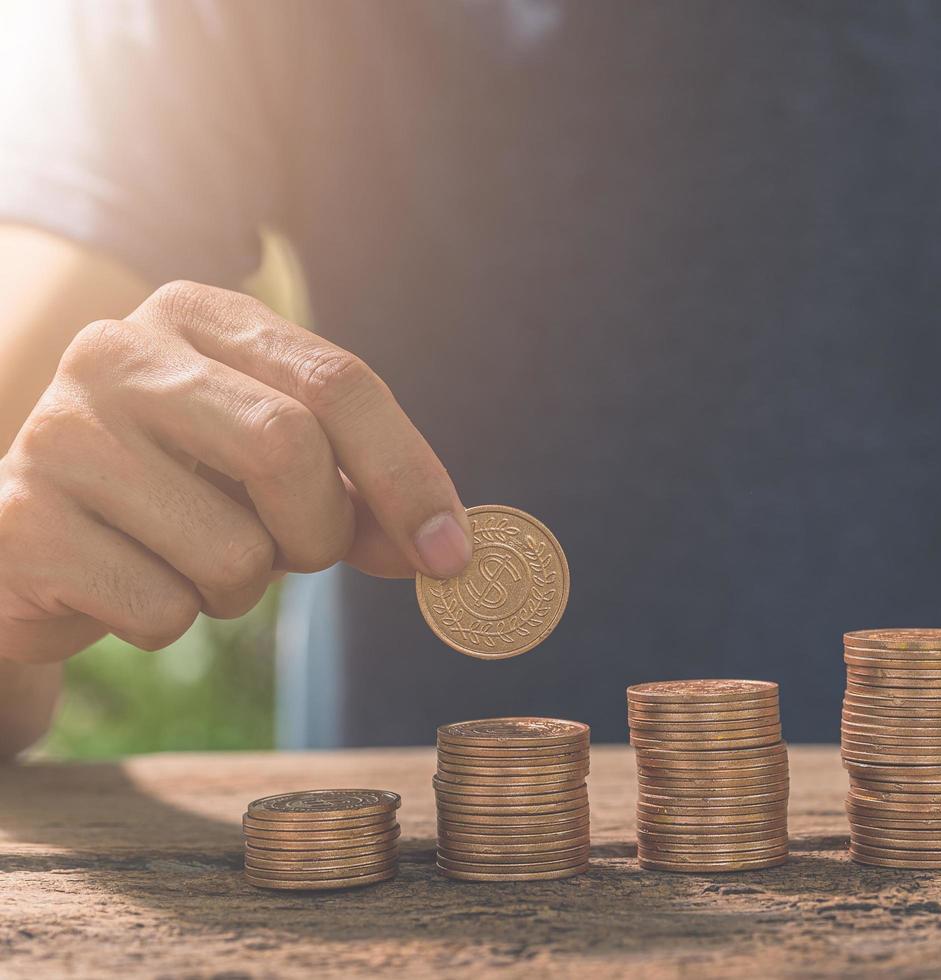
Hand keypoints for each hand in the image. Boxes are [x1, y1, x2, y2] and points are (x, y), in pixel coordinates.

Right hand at [0, 280, 471, 662]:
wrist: (30, 543)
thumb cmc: (178, 496)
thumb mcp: (277, 477)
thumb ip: (362, 499)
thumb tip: (446, 550)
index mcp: (198, 315)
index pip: (338, 381)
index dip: (408, 473)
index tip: (451, 552)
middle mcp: (119, 352)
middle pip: (287, 446)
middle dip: (319, 531)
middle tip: (298, 554)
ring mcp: (58, 431)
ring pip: (230, 550)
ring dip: (238, 589)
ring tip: (188, 559)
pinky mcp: (19, 522)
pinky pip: (161, 608)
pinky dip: (171, 620)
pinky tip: (128, 583)